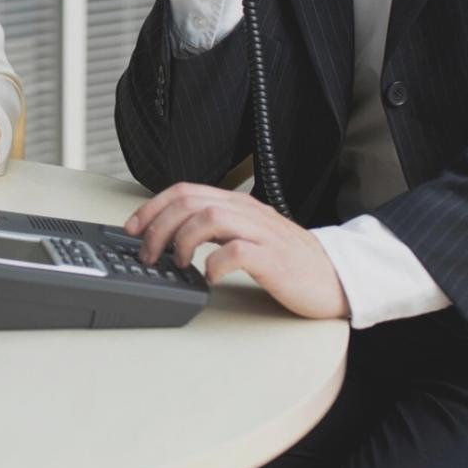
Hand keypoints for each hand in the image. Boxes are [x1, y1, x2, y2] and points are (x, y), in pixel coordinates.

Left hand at [123, 182, 349, 319]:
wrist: (335, 277)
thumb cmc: (289, 260)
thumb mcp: (246, 234)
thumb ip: (215, 228)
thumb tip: (171, 233)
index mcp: (237, 204)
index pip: (184, 190)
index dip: (152, 207)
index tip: (131, 228)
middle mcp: (246, 212)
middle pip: (189, 201)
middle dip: (158, 226)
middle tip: (148, 253)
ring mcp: (261, 232)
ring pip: (208, 217)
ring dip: (182, 240)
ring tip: (178, 263)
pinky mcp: (273, 257)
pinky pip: (236, 252)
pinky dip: (215, 264)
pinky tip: (210, 277)